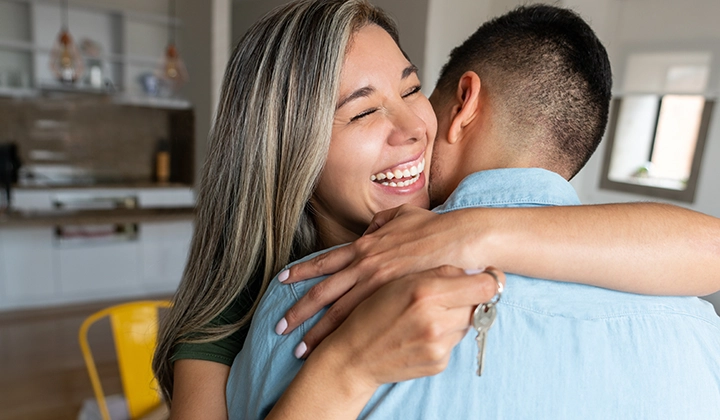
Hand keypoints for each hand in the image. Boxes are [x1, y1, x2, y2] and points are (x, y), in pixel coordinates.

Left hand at [279, 205, 490, 353]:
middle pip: (322, 293)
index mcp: (364, 245)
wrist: (459, 240)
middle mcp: (363, 266)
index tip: (281, 279)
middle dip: (298, 311)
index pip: (324, 261)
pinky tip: (336, 348)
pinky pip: (362, 322)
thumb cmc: (434, 227)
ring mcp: (376, 285)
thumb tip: (371, 228)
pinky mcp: (392, 301)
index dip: (301, 271)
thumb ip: (382, 221)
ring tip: (300, 348)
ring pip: (337, 313)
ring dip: (317, 332)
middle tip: (279, 326)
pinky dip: (345, 336)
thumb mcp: (402, 215)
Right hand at [309, 266, 504, 388]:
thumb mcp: (399, 280)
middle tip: (450, 295)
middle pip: (478, 305)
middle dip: (467, 299)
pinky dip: (444, 336)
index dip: (489, 279)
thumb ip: (438, 271)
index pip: (483, 286)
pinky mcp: (438, 363)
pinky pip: (454, 343)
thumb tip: (473, 269)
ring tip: (429, 315)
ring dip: (455, 318)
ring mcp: (439, 345)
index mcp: (425, 292)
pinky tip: (422, 333)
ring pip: (467, 324)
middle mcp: (436, 320)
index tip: (488, 276)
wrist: (353, 356)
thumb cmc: (372, 312)